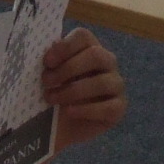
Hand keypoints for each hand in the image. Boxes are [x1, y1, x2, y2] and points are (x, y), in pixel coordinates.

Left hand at [41, 28, 126, 152]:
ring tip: (52, 99)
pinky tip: (69, 112)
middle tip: (47, 81)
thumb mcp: (48, 77)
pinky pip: (107, 107)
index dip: (65, 46)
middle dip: (68, 69)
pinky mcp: (119, 108)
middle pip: (96, 55)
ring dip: (72, 91)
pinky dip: (85, 110)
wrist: (61, 127)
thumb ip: (49, 62)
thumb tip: (44, 50)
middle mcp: (107, 63)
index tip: (47, 62)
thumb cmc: (55, 94)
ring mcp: (116, 85)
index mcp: (89, 48)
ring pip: (102, 82)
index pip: (83, 36)